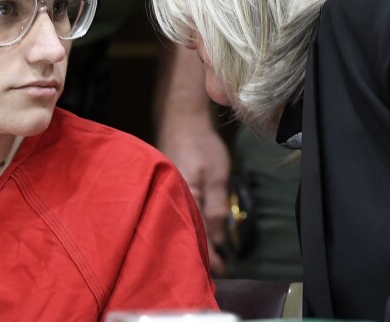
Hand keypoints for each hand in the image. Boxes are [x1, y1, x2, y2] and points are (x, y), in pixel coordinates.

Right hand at [154, 44, 229, 274]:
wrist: (181, 119)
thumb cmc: (200, 144)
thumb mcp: (216, 176)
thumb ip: (217, 208)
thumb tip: (219, 239)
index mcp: (182, 199)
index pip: (196, 234)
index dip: (208, 255)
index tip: (220, 270)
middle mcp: (171, 200)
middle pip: (187, 233)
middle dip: (201, 252)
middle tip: (217, 270)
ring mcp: (169, 194)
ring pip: (183, 223)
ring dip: (197, 239)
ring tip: (211, 257)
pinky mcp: (170, 189)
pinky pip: (181, 212)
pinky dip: (191, 224)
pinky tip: (200, 231)